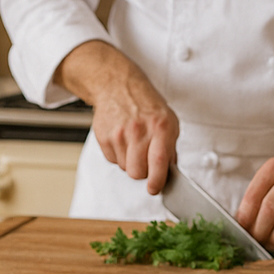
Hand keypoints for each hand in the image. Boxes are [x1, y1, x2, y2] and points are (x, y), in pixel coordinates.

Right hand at [56, 41, 178, 194]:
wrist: (118, 85)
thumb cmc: (146, 105)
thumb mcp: (169, 121)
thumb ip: (170, 148)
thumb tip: (168, 173)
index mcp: (160, 127)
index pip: (158, 162)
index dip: (157, 181)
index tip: (155, 188)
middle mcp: (138, 130)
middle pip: (137, 172)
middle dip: (142, 172)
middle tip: (145, 161)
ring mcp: (119, 134)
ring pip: (125, 168)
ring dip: (131, 162)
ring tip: (134, 144)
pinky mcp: (103, 136)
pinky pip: (112, 160)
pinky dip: (119, 155)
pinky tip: (123, 140)